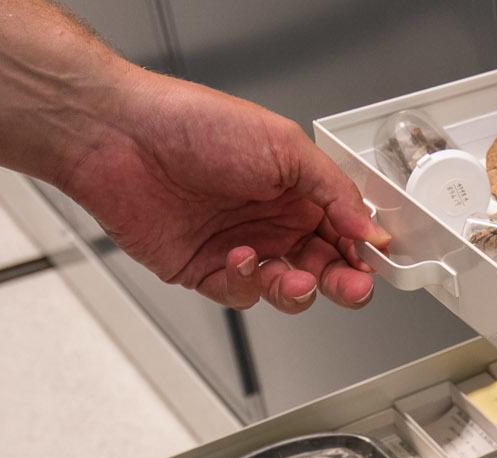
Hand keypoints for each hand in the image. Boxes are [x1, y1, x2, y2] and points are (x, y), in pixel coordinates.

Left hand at [61, 69, 391, 314]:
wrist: (119, 138)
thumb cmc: (192, 124)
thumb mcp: (284, 146)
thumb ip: (334, 189)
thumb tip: (371, 226)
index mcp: (295, 188)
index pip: (345, 231)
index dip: (364, 251)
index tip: (377, 261)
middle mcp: (270, 219)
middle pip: (324, 267)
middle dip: (343, 282)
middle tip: (352, 286)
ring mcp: (240, 247)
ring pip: (287, 288)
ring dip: (298, 289)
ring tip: (294, 277)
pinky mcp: (205, 271)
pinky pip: (241, 294)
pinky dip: (247, 284)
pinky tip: (239, 258)